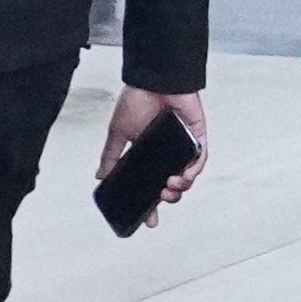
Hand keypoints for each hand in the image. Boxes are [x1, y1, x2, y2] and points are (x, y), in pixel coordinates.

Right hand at [96, 87, 207, 210]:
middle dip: (169, 198)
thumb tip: (100, 176)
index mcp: (150, 155)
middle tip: (160, 201)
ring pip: (188, 175)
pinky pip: (201, 157)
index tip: (149, 221)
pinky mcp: (197, 135)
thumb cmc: (137, 100)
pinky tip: (184, 175)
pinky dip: (194, 169)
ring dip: (181, 187)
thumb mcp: (119, 133)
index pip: (152, 185)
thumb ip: (111, 155)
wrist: (152, 80)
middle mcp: (168, 153)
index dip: (151, 205)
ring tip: (169, 188)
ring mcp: (183, 145)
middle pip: (173, 185)